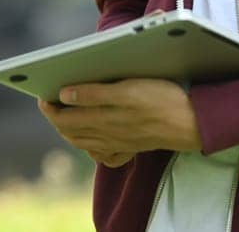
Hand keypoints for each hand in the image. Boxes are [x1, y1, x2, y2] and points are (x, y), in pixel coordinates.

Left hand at [36, 79, 201, 160]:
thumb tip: (65, 93)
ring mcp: (119, 140)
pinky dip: (86, 145)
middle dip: (53, 115)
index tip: (44, 91)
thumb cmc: (165, 94)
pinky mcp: (128, 147)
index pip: (69, 106)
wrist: (194, 121)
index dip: (52, 100)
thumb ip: (97, 91)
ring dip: (64, 129)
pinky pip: (99, 153)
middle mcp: (112, 128)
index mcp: (112, 108)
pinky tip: (83, 136)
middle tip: (46, 102)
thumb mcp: (132, 85)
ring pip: (81, 140)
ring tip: (58, 116)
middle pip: (70, 126)